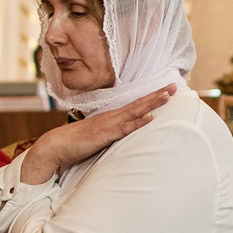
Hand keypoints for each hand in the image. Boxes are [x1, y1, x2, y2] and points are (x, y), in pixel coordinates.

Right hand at [18, 84, 174, 184]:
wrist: (56, 146)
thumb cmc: (77, 143)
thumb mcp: (99, 136)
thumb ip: (113, 134)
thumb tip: (125, 135)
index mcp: (112, 117)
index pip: (136, 104)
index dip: (152, 97)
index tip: (167, 90)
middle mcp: (112, 116)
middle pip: (139, 103)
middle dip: (158, 94)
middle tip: (175, 86)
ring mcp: (108, 124)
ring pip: (134, 111)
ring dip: (152, 103)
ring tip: (167, 95)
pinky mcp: (104, 135)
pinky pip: (124, 128)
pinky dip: (138, 122)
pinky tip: (150, 118)